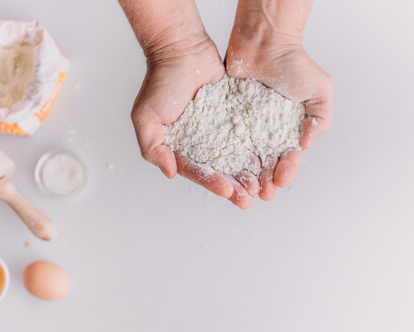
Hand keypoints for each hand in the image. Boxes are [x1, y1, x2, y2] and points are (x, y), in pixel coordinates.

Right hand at [131, 33, 256, 207]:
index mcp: (179, 147)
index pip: (196, 170)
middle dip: (234, 186)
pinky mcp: (234, 117)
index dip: (212, 182)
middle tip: (249, 199)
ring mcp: (218, 130)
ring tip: (262, 188)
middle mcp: (199, 142)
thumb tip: (170, 172)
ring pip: (236, 157)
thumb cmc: (160, 81)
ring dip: (248, 174)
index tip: (228, 190)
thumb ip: (152, 147)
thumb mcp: (146, 116)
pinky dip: (257, 149)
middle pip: (219, 170)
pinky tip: (268, 160)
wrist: (182, 49)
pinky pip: (247, 135)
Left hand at [226, 26, 333, 200]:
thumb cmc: (295, 63)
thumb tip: (305, 144)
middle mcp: (266, 132)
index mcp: (288, 130)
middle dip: (264, 180)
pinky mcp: (226, 118)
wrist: (264, 41)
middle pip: (264, 162)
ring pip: (244, 157)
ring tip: (244, 189)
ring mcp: (245, 126)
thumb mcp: (320, 91)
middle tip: (261, 194)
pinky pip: (224, 140)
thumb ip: (320, 119)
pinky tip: (225, 169)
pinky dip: (225, 156)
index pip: (287, 157)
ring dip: (245, 176)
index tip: (281, 182)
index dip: (285, 170)